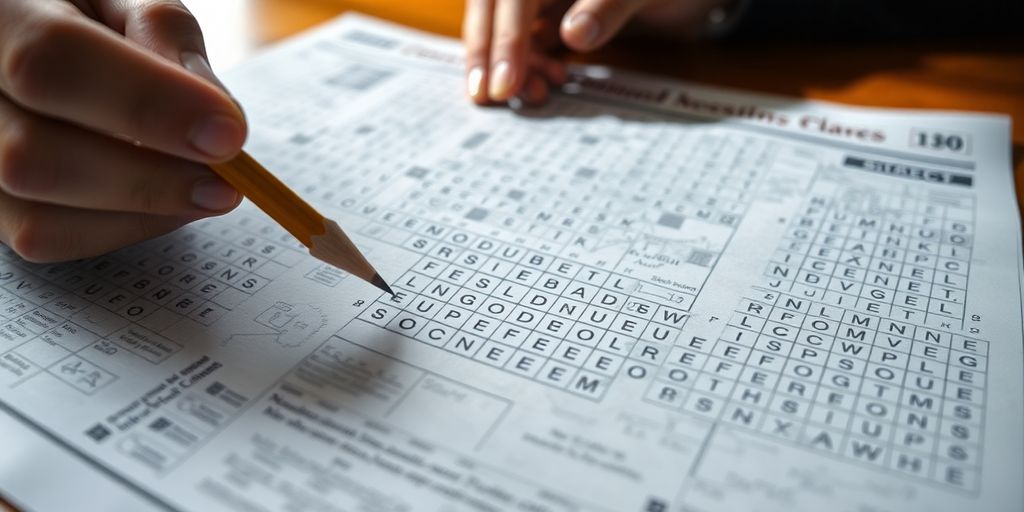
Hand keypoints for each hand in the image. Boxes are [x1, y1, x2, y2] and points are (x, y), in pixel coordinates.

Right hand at [0, 0, 245, 262]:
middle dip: (151, 178)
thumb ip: (162, 34)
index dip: (146, 104)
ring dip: (144, 211)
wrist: (33, 36)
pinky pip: (46, 239)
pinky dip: (121, 228)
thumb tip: (214, 114)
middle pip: (33, 156)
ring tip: (205, 188)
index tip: (227, 135)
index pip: (50, 60)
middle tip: (228, 178)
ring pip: (38, 215)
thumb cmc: (84, 14)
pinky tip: (164, 202)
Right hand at [463, 0, 732, 103]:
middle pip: (492, 4)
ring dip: (510, 61)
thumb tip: (574, 34)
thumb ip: (611, 6)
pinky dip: (529, 62)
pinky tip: (548, 82)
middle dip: (488, 52)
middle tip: (489, 97)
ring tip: (534, 94)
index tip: (506, 81)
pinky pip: (525, 35)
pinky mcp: (550, 10)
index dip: (506, 37)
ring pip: (503, 22)